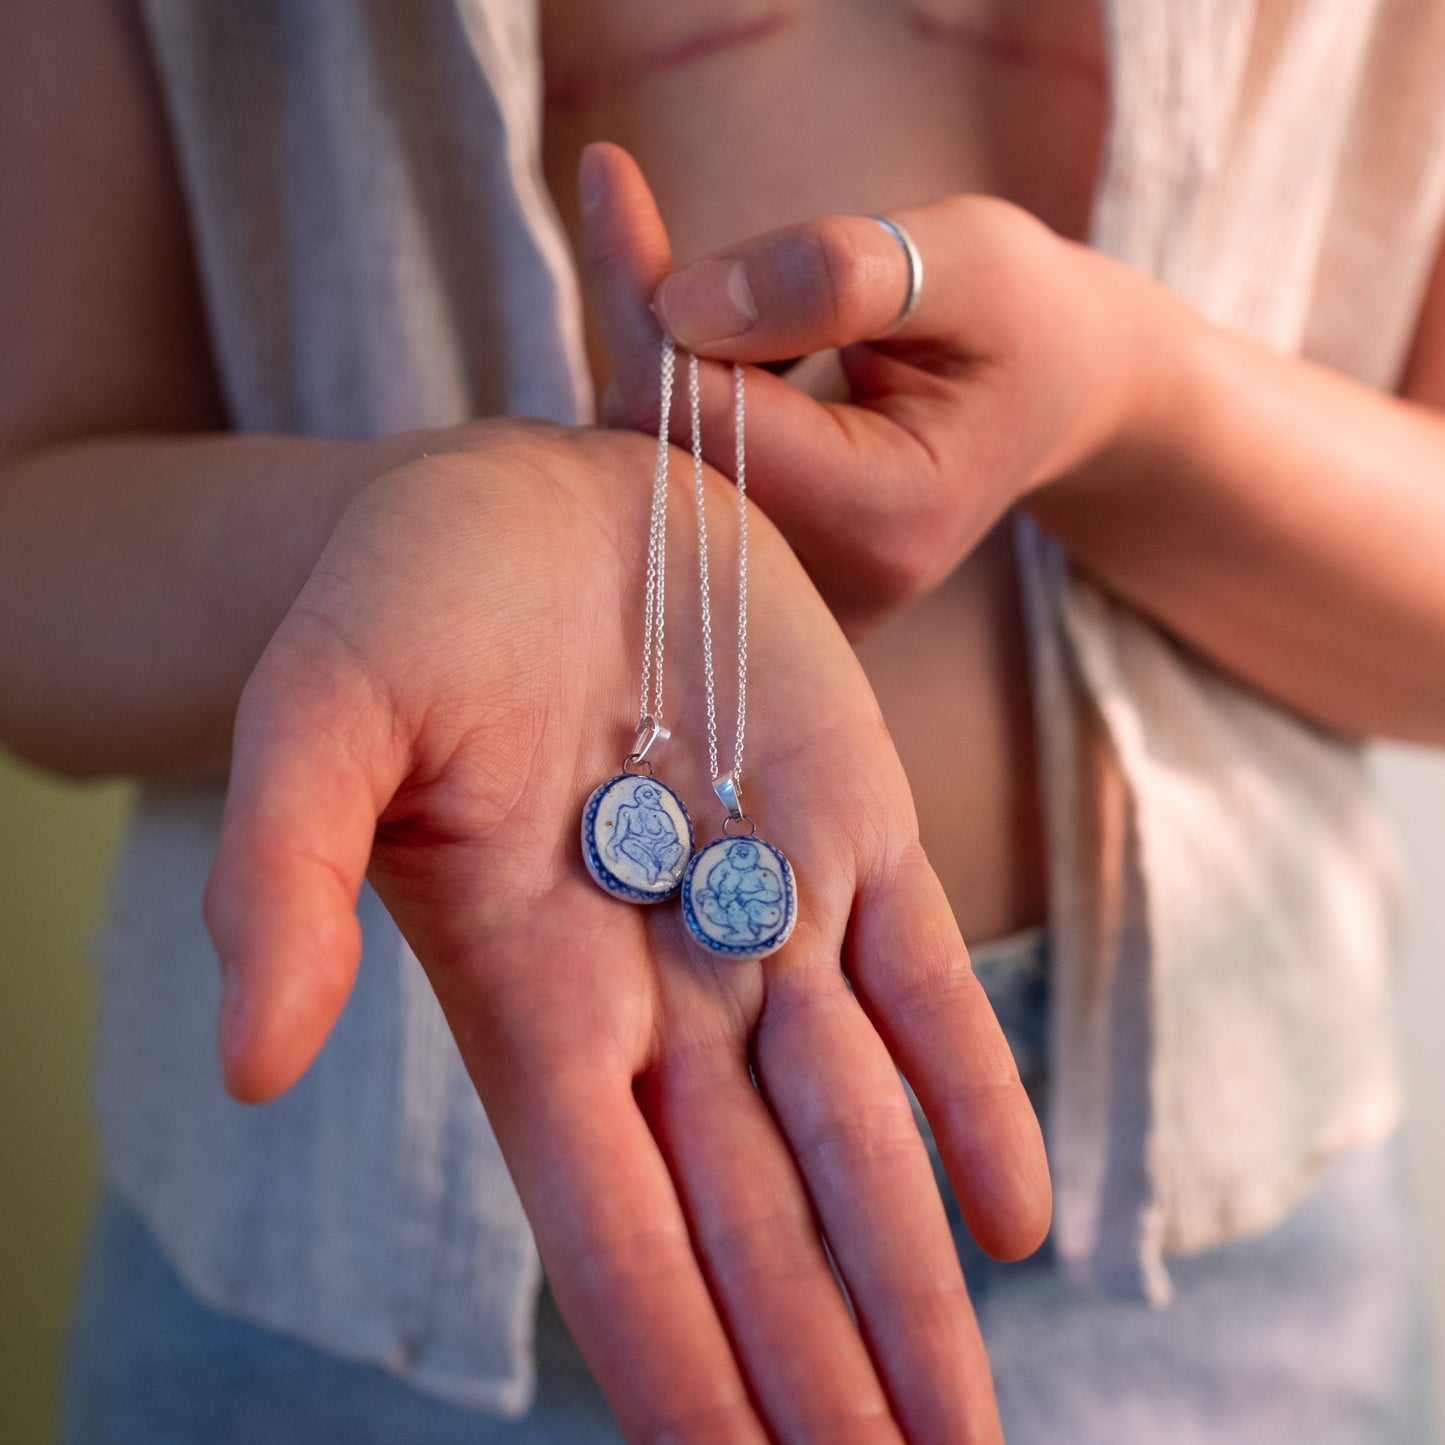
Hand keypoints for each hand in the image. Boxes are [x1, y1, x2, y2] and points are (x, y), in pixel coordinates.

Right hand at [204, 421, 1047, 1442]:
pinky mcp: (856, 822)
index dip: (670, 1356)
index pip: (607, 1222)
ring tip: (959, 1429)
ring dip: (908, 1279)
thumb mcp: (320, 713)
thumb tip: (252, 1061)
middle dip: (815, 1368)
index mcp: (529, 992)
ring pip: (854, 1132)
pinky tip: (1019, 1221)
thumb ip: (283, 877)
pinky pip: (925, 987)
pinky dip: (971, 1096)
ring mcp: (768, 910)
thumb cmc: (405, 597)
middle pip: (750, 1219)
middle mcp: (659, 987)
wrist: (537, 497)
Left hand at [581, 142, 1179, 635]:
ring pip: (650, 473)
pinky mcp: (762, 590)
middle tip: (652, 219)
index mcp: (883, 518)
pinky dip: (678, 402)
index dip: (643, 293)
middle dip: (647, 329)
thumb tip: (682, 305)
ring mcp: (792, 606)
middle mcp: (828, 590)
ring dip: (664, 364)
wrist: (1051, 397)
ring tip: (749, 308)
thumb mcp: (967, 262)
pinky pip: (668, 488)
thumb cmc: (1019, 318)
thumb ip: (841, 277)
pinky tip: (742, 359)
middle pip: (660, 454)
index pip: (701, 411)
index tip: (611, 173)